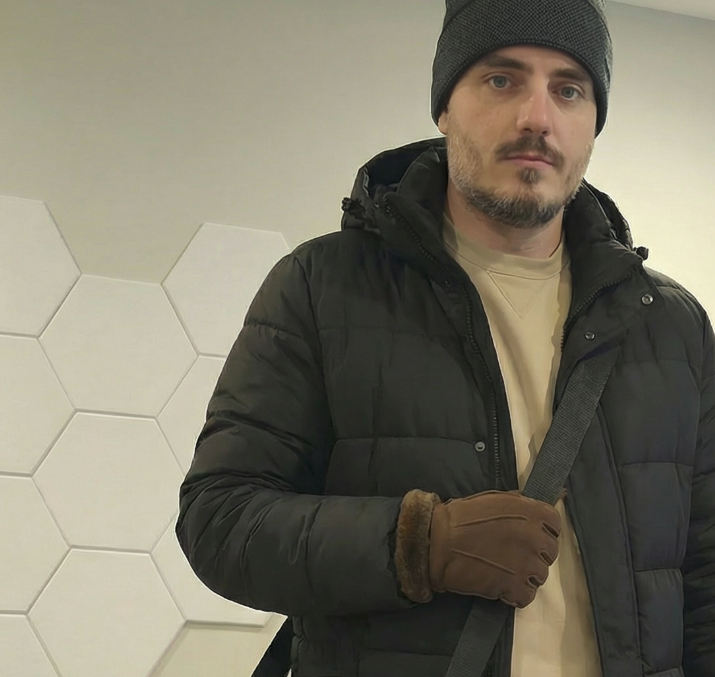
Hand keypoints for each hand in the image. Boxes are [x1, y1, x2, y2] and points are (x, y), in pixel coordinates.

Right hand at [395, 490, 560, 607]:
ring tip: (503, 569)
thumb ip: (525, 502)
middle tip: (511, 552)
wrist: (438, 542)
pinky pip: (527, 595)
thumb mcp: (496, 499)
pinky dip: (515, 593)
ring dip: (525, 574)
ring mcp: (528, 565)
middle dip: (534, 553)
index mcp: (533, 513)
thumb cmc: (463, 516)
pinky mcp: (515, 588)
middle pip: (550, 552)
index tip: (527, 534)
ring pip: (540, 575)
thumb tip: (560, 496)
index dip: (542, 530)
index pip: (555, 524)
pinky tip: (500, 584)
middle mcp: (536, 538)